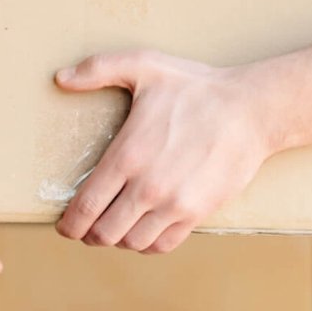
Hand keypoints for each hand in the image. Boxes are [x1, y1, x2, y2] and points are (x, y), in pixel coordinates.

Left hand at [53, 50, 276, 253]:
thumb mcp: (145, 65)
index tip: (64, 225)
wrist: (250, 111)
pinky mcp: (197, 213)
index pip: (86, 206)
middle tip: (85, 227)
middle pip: (104, 232)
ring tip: (114, 228)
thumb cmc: (196, 88)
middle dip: (88, 234)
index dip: (69, 223)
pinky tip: (142, 232)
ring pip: (132, 243)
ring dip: (117, 240)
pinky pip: (163, 245)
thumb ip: (98, 69)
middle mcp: (147, 187)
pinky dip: (146, 244)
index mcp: (127, 156)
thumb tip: (61, 78)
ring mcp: (173, 204)